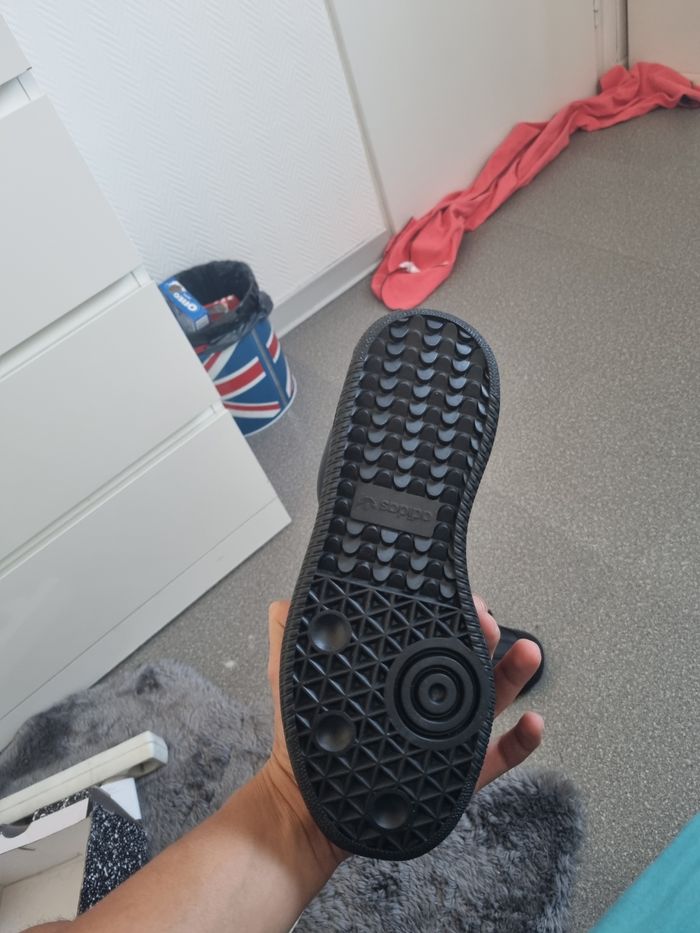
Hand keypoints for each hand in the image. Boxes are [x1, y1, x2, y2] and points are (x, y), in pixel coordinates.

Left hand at [261, 597, 542, 856]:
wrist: (308, 810)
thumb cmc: (305, 745)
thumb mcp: (294, 683)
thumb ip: (287, 638)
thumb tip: (282, 601)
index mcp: (395, 679)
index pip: (429, 639)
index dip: (448, 614)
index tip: (458, 596)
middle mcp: (423, 704)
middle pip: (466, 663)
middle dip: (484, 635)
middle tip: (486, 618)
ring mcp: (443, 739)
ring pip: (489, 701)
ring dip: (514, 675)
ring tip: (528, 654)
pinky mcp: (455, 777)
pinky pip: (497, 759)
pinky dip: (521, 743)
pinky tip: (533, 723)